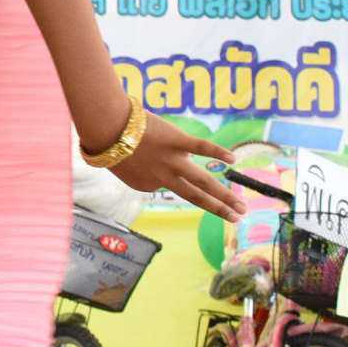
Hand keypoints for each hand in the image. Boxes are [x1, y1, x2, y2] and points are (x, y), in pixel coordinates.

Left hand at [111, 114, 245, 219]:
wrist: (106, 128)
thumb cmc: (106, 141)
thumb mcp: (117, 163)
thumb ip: (136, 168)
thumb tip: (157, 164)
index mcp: (146, 185)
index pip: (163, 183)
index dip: (156, 169)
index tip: (142, 155)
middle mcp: (164, 177)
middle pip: (196, 196)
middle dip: (219, 208)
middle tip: (237, 219)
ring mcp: (173, 160)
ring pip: (204, 182)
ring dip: (225, 196)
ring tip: (241, 207)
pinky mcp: (178, 141)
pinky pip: (201, 147)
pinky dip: (217, 152)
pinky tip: (233, 159)